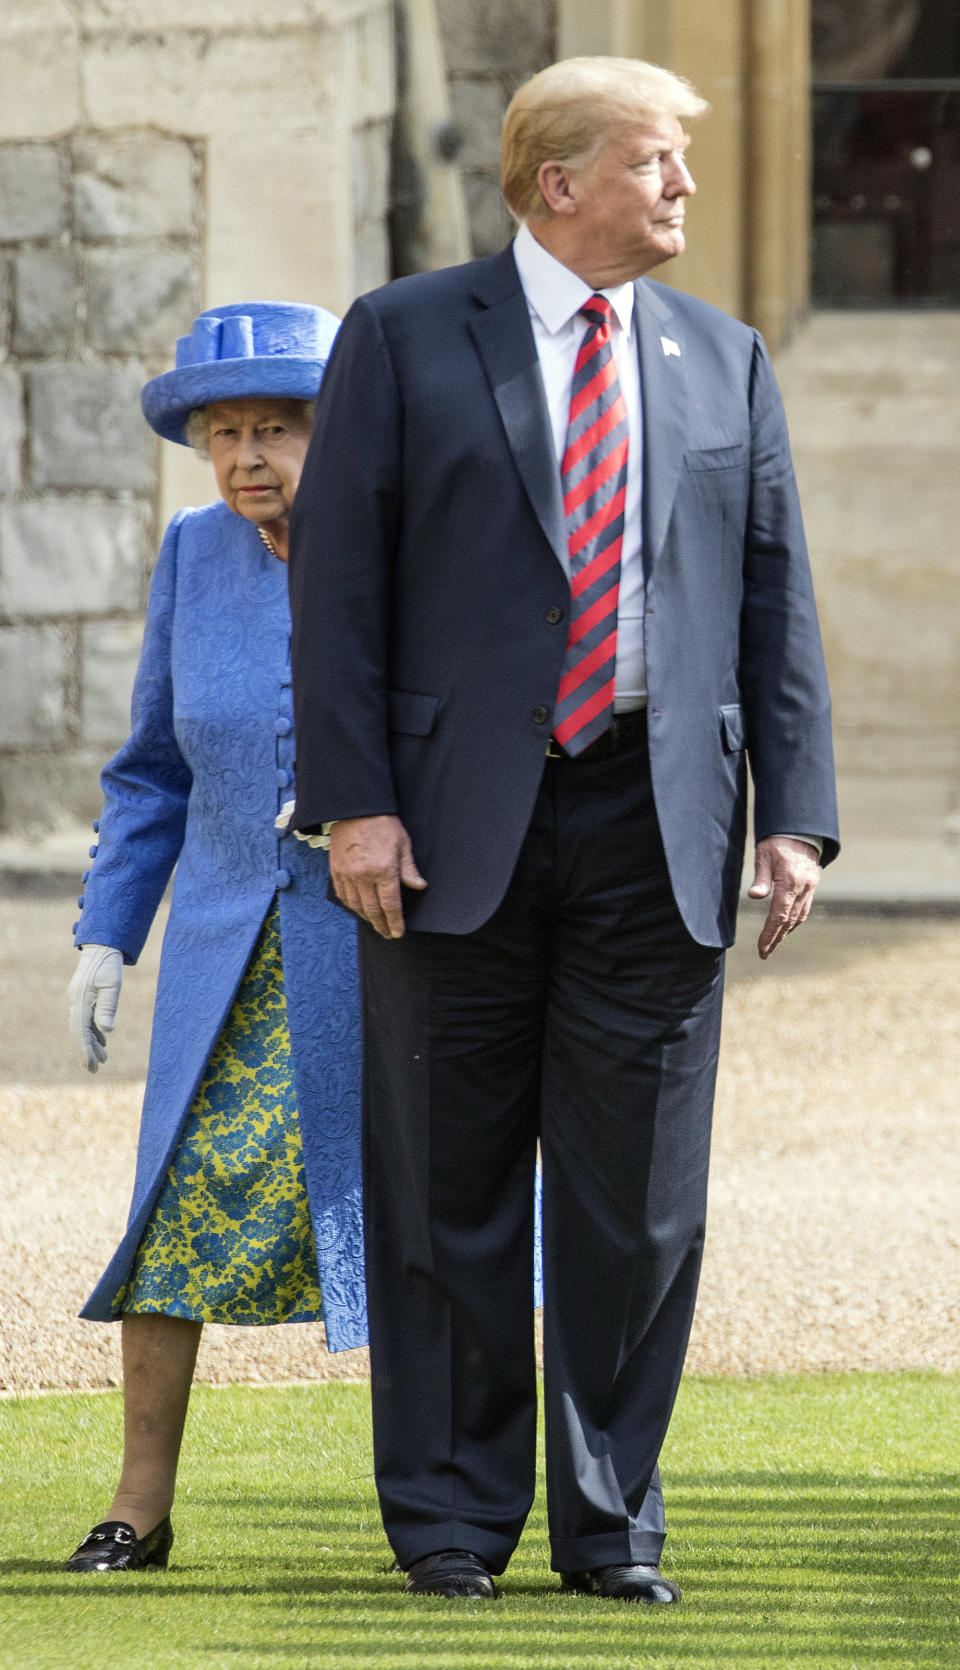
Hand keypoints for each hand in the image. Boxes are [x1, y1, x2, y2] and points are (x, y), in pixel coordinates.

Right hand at [68, 944, 123, 1071]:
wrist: (102, 946)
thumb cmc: (108, 964)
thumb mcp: (112, 985)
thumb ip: (108, 1006)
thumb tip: (107, 1029)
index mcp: (81, 1000)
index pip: (80, 1030)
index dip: (85, 1049)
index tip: (91, 1065)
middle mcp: (76, 1002)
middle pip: (79, 1032)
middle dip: (87, 1051)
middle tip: (95, 1070)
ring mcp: (78, 1000)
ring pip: (82, 1027)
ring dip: (91, 1043)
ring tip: (103, 1059)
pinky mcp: (83, 998)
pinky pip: (86, 1019)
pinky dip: (93, 1032)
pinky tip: (102, 1041)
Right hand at [329, 815, 426, 938]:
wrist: (355, 809)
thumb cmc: (383, 824)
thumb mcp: (403, 844)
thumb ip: (409, 869)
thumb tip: (419, 886)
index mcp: (384, 870)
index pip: (390, 905)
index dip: (395, 922)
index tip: (398, 932)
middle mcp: (364, 876)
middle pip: (373, 910)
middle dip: (381, 925)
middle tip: (387, 933)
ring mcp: (348, 875)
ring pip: (357, 906)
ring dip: (367, 918)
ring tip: (375, 924)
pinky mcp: (336, 871)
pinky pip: (343, 896)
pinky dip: (351, 906)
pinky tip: (358, 909)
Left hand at [748, 836, 820, 959]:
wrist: (801, 828)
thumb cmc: (777, 840)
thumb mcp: (764, 855)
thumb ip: (760, 877)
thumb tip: (754, 897)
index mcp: (790, 882)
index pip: (778, 916)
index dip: (769, 934)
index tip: (761, 949)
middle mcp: (803, 888)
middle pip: (789, 921)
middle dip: (776, 938)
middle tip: (764, 953)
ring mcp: (811, 887)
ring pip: (799, 916)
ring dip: (786, 932)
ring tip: (773, 943)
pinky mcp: (813, 884)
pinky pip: (805, 908)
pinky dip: (795, 920)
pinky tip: (786, 926)